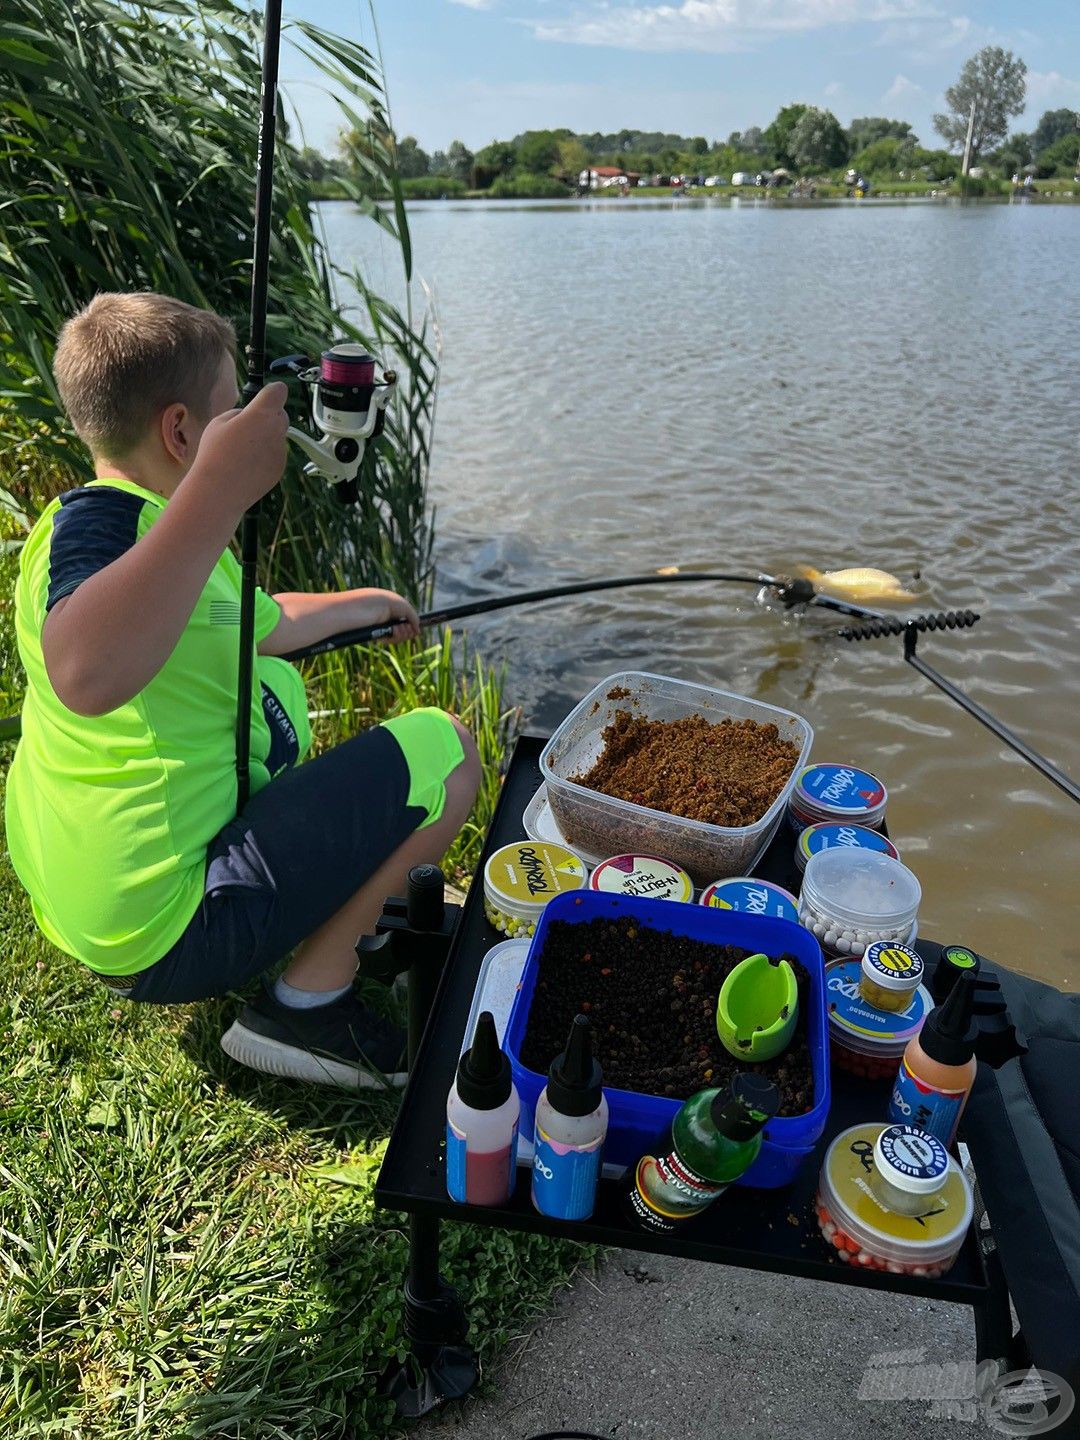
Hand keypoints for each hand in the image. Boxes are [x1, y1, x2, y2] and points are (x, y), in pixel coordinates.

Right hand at [187, 381, 288, 511]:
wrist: (219, 491)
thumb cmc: (214, 453)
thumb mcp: (219, 423)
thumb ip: (239, 414)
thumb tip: (248, 416)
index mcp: (261, 414)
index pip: (278, 392)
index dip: (273, 392)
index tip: (266, 396)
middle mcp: (276, 430)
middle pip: (281, 415)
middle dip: (269, 417)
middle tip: (247, 427)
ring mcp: (281, 451)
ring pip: (277, 437)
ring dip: (265, 439)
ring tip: (241, 452)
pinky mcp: (280, 468)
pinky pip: (276, 455)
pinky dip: (266, 457)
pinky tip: (247, 466)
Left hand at [360, 588, 420, 643]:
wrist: (372, 606)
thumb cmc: (387, 602)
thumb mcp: (405, 607)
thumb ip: (414, 618)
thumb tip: (418, 630)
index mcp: (394, 610)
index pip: (407, 622)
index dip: (412, 626)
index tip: (416, 628)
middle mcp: (389, 619)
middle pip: (405, 632)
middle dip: (409, 631)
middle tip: (406, 627)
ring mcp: (383, 628)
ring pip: (399, 638)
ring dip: (403, 634)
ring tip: (398, 628)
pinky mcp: (377, 635)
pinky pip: (391, 641)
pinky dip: (395, 637)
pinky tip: (393, 630)